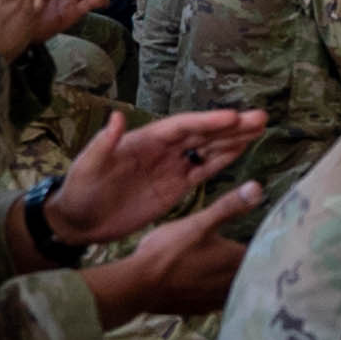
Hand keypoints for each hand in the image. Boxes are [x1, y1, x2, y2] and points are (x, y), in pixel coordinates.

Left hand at [44, 107, 261, 248]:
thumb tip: (117, 118)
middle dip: (231, 126)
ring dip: (233, 140)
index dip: (207, 122)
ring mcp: (171, 167)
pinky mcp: (176, 187)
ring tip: (259, 129)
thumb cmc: (79, 191)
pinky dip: (222, 160)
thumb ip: (103, 144)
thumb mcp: (87, 167)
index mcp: (143, 141)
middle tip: (260, 118)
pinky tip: (241, 150)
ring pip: (207, 149)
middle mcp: (161, 150)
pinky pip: (203, 171)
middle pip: (201, 134)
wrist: (79, 222)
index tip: (232, 117)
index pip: (181, 127)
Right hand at [86, 184, 261, 322]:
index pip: (265, 254)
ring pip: (236, 289)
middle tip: (259, 254)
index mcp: (237, 262)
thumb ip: (230, 206)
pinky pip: (218, 300)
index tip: (273, 240)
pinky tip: (212, 285)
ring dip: (238, 280)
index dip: (269, 246)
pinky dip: (219, 292)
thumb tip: (258, 187)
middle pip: (253, 274)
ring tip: (238, 269)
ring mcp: (217, 300)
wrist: (139, 285)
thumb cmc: (170, 251)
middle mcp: (233, 284)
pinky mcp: (201, 309)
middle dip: (256, 264)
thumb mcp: (200, 222)